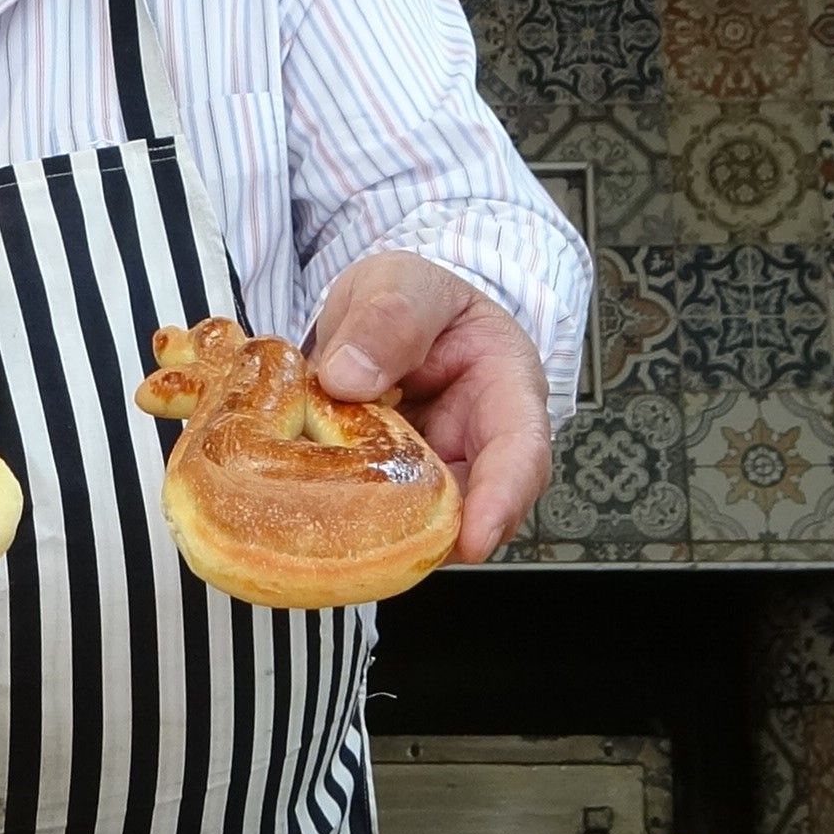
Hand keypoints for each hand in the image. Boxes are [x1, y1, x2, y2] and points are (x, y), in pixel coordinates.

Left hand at [307, 250, 553, 562]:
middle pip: (475, 510)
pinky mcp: (391, 490)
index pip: (521, 452)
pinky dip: (346, 519)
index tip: (473, 540)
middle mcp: (479, 445)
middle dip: (435, 538)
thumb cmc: (410, 297)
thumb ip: (389, 317)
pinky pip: (374, 517)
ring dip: (382, 532)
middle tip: (384, 551)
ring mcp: (434, 473)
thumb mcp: (401, 282)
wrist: (375, 316)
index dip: (502, 500)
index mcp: (506, 388)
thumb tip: (349, 377)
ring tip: (336, 529)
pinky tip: (312, 512)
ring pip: (421, 524)